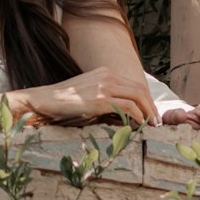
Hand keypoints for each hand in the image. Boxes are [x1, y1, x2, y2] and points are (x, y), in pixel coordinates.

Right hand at [19, 68, 156, 127]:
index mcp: (105, 73)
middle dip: (152, 107)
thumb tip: (122, 116)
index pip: (135, 85)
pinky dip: (138, 117)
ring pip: (138, 97)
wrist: (43, 100)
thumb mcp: (88, 95)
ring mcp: (104, 86)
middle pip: (140, 89)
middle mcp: (107, 76)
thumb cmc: (62, 103)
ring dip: (148, 113)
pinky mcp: (100, 100)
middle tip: (156, 123)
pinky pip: (128, 107)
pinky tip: (138, 126)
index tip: (151, 115)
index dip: (147, 100)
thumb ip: (105, 100)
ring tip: (151, 126)